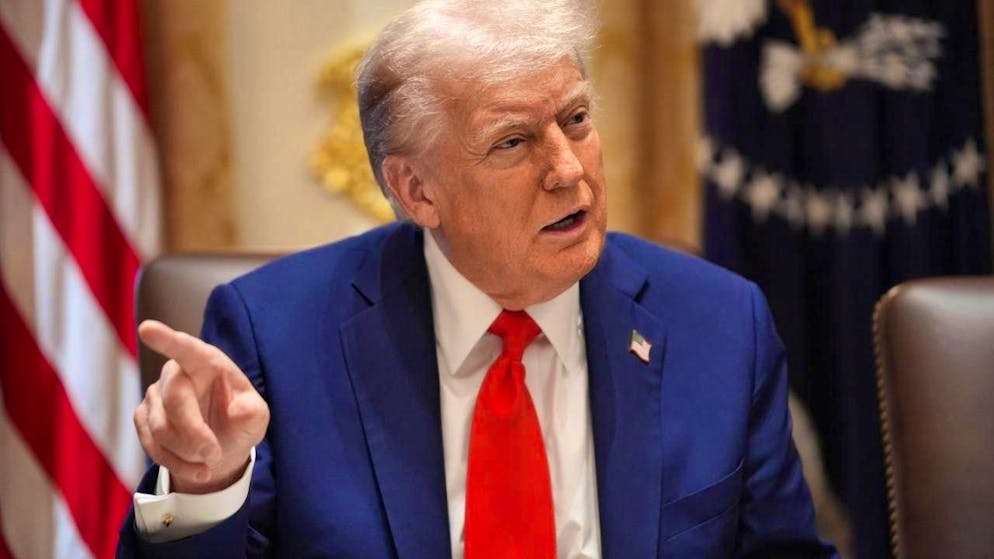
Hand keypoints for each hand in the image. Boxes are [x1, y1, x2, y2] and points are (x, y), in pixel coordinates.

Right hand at [134, 320, 269, 493]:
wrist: (221, 449)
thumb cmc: (239, 422)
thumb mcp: (256, 417)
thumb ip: (252, 413)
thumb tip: (239, 410)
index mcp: (207, 362)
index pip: (186, 348)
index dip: (167, 339)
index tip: (147, 329)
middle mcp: (176, 373)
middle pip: (175, 401)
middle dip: (195, 434)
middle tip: (214, 456)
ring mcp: (155, 395)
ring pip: (161, 429)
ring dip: (188, 453)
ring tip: (211, 461)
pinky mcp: (142, 418)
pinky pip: (152, 445)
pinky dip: (176, 463)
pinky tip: (196, 468)